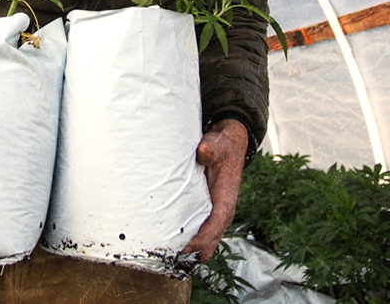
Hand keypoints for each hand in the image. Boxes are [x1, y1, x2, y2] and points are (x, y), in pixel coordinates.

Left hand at [182, 118, 247, 261]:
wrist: (229, 145)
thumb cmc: (223, 147)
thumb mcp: (217, 144)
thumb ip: (210, 148)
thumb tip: (203, 152)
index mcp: (226, 197)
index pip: (217, 223)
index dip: (203, 238)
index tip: (188, 246)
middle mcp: (222, 209)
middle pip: (210, 237)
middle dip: (194, 249)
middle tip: (172, 255)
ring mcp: (215, 211)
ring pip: (206, 237)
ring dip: (193, 247)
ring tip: (171, 256)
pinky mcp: (208, 208)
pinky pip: (202, 228)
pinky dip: (192, 239)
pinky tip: (177, 246)